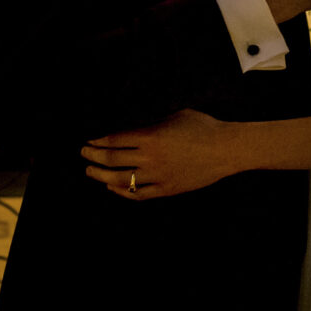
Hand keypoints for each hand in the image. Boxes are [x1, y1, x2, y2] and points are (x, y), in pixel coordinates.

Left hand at [82, 109, 235, 199]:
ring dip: (101, 177)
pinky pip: (138, 194)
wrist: (226, 149)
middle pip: (112, 161)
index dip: (98, 141)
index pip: (114, 140)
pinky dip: (122, 192)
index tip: (89, 141)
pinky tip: (113, 188)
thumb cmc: (203, 127)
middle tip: (84, 154)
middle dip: (93, 157)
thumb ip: (150, 123)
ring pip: (120, 181)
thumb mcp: (174, 115)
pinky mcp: (166, 189)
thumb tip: (131, 128)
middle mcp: (150, 158)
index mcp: (150, 137)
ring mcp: (158, 176)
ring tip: (91, 172)